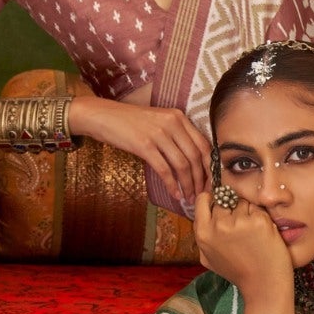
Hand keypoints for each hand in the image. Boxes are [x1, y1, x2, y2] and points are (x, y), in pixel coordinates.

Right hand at [69, 95, 211, 205]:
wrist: (103, 116)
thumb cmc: (130, 122)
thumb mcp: (158, 121)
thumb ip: (175, 134)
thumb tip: (191, 160)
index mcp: (178, 117)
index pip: (204, 144)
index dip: (210, 166)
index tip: (210, 181)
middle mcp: (172, 123)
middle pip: (196, 156)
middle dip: (201, 179)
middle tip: (201, 194)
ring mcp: (158, 134)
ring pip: (182, 165)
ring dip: (188, 185)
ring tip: (188, 197)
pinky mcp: (144, 146)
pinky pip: (164, 169)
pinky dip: (172, 184)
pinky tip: (174, 193)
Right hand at [193, 189, 295, 313]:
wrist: (263, 285)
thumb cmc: (237, 272)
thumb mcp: (208, 258)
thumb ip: (203, 235)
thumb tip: (204, 212)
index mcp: (203, 233)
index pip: (203, 199)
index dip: (213, 200)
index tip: (222, 206)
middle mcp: (218, 225)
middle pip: (225, 199)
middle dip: (233, 208)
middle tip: (241, 227)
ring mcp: (239, 222)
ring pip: (243, 202)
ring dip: (249, 213)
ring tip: (253, 234)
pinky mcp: (259, 221)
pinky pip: (258, 209)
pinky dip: (262, 218)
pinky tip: (263, 235)